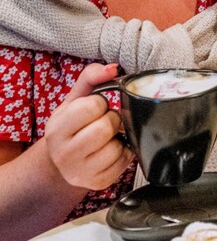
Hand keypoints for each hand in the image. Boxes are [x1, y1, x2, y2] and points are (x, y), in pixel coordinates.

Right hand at [44, 63, 132, 189]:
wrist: (63, 161)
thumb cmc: (72, 127)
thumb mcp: (74, 100)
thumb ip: (91, 78)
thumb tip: (113, 68)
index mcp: (56, 128)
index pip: (91, 106)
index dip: (100, 104)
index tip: (95, 108)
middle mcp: (64, 153)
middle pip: (105, 128)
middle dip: (111, 120)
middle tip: (104, 122)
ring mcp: (80, 172)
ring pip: (116, 147)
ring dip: (119, 138)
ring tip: (108, 137)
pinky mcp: (97, 183)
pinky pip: (125, 162)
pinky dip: (124, 153)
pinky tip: (112, 150)